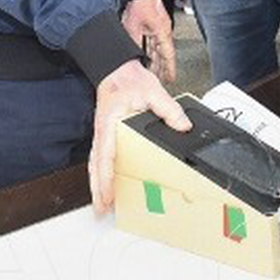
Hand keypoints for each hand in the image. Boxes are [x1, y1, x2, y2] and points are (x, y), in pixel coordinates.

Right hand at [90, 59, 191, 212]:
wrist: (116, 69)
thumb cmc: (128, 80)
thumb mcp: (153, 91)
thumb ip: (169, 109)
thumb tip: (183, 126)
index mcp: (110, 124)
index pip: (106, 156)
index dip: (105, 178)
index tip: (107, 195)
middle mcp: (102, 132)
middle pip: (95, 166)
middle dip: (97, 189)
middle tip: (100, 210)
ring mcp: (102, 134)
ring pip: (95, 164)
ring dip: (97, 184)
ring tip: (102, 204)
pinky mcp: (106, 135)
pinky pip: (100, 158)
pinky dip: (101, 173)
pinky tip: (106, 184)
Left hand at [122, 0, 176, 83]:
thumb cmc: (141, 2)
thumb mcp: (133, 26)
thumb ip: (134, 42)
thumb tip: (133, 56)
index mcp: (162, 32)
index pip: (168, 55)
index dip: (170, 68)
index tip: (171, 79)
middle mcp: (163, 30)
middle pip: (163, 54)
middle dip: (161, 68)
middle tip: (160, 80)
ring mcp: (158, 26)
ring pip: (158, 48)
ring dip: (155, 59)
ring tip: (153, 71)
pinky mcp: (153, 23)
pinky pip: (153, 41)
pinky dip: (151, 50)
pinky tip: (146, 55)